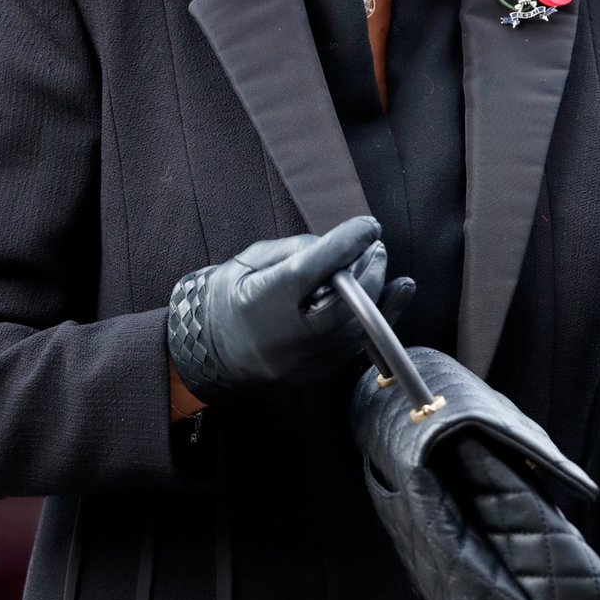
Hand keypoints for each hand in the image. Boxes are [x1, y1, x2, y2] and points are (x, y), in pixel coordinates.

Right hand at [167, 215, 414, 404]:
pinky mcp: (316, 373)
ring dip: (377, 294)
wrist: (208, 352)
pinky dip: (375, 319)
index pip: (315, 268)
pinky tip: (390, 296)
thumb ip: (292, 251)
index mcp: (265, 301)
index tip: (369, 225)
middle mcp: (287, 336)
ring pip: (355, 328)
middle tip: (376, 246)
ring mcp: (304, 361)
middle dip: (368, 271)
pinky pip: (354, 346)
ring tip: (378, 264)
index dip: (346, 244)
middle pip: (344, 303)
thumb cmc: (227, 297)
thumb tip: (335, 246)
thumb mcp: (249, 262)